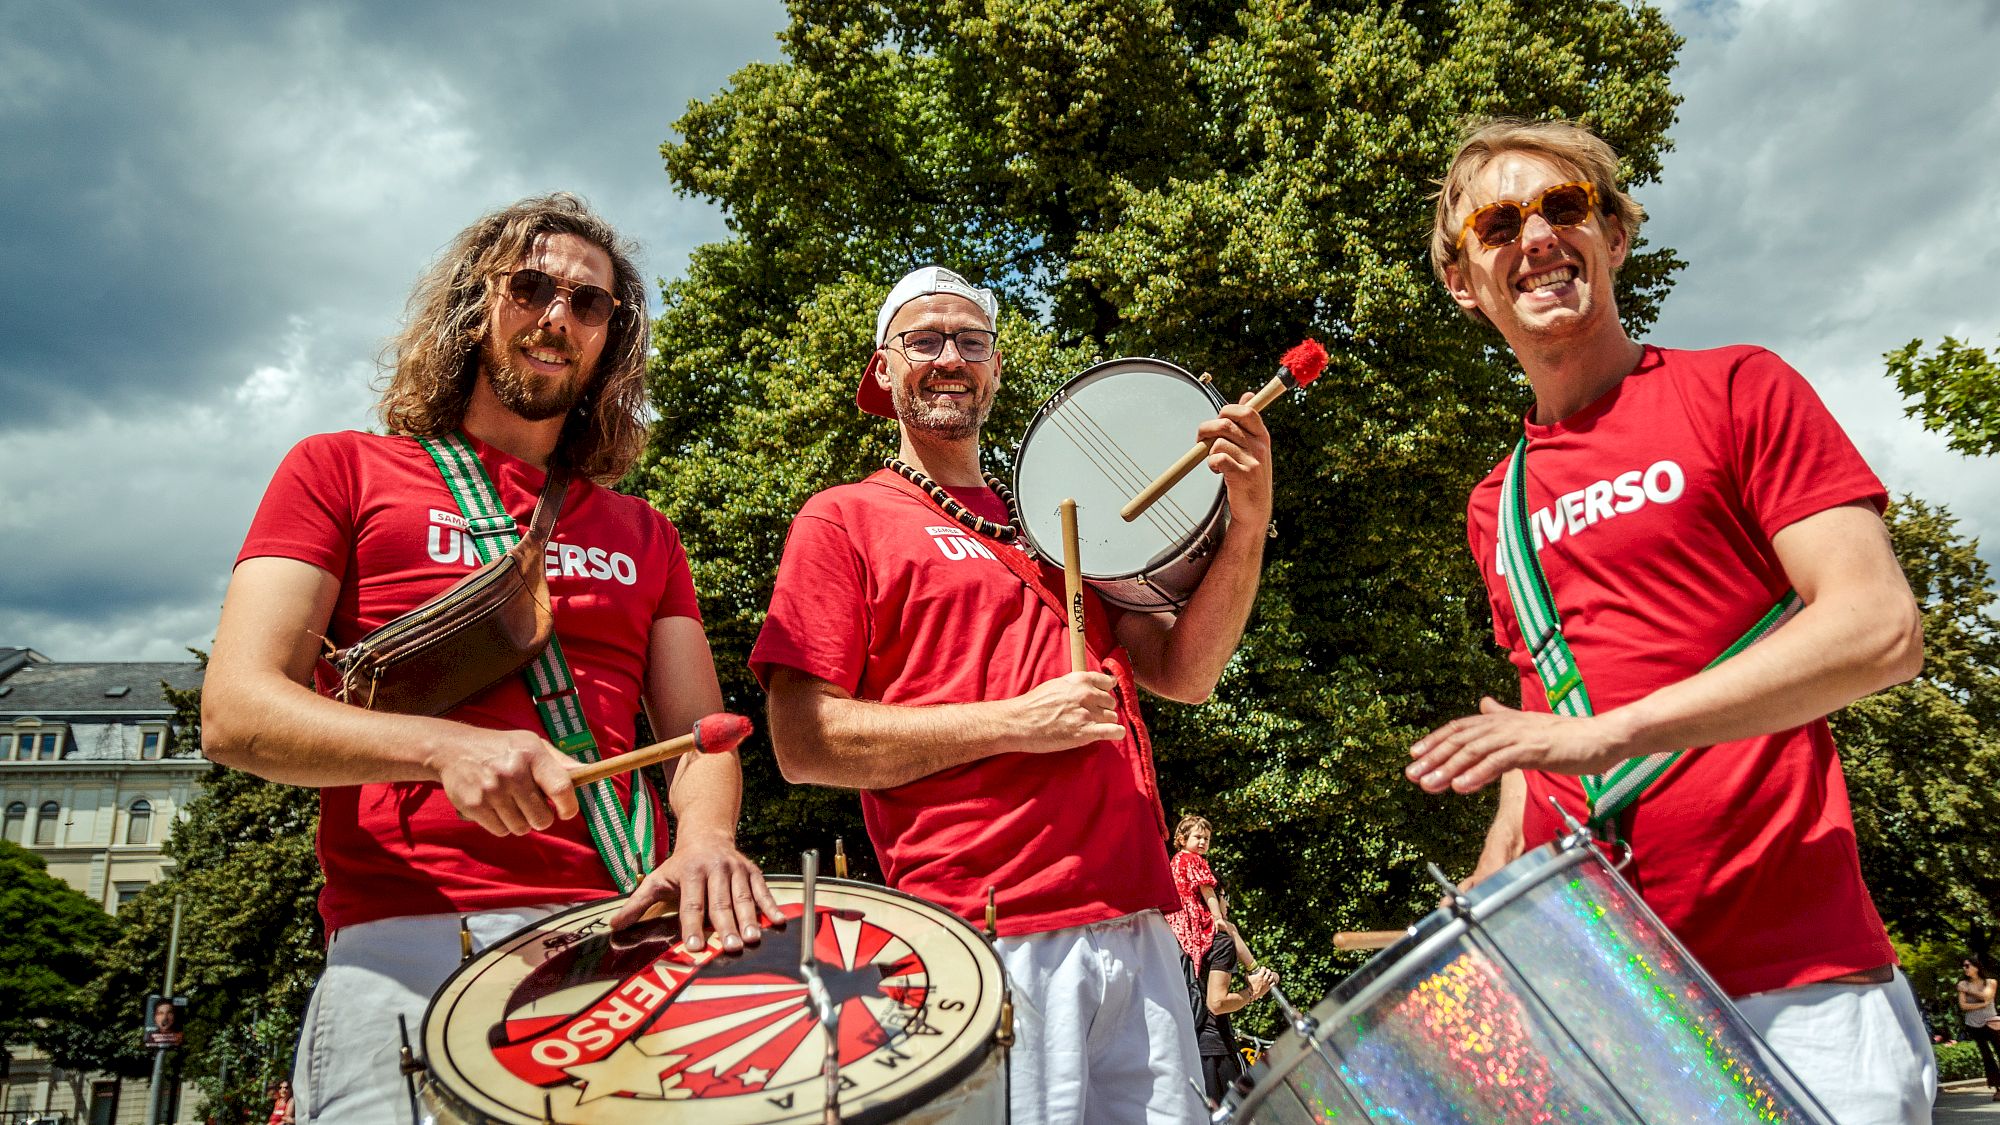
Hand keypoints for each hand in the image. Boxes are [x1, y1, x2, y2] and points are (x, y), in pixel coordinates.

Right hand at [429, 729, 579, 835]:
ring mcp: (491, 790)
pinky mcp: (474, 805)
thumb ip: (560, 762)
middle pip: (542, 818)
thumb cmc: (502, 748)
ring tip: (511, 803)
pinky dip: (502, 825)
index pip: (561, 788)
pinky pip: (501, 831)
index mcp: (532, 754)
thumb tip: (588, 773)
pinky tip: (496, 807)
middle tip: (532, 805)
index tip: (566, 811)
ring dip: (521, 821)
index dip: (569, 806)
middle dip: (541, 817)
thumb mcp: (533, 744)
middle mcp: (512, 772)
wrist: (454, 749)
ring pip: (522, 828)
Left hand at [608, 831, 783, 950]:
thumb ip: (637, 904)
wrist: (707, 833)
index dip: (691, 926)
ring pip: (743, 898)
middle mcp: (715, 870)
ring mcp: (736, 870)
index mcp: (690, 872)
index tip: (693, 946)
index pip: (691, 904)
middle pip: (720, 903)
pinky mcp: (753, 872)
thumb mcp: (656, 879)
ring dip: (749, 920)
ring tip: (752, 940)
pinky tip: (778, 923)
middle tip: (731, 947)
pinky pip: (763, 891)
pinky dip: (771, 907)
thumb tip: (613, 926)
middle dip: (725, 926)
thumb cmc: (680, 864)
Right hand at [1006, 672, 1126, 752]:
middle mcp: (1087, 694)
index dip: (1104, 692)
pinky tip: (1109, 734)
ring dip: (1104, 723)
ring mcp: (1088, 713)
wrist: (1019, 722)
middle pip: (1111, 702)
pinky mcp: (1087, 731)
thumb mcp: (1057, 685)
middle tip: (1088, 717)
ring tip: (1089, 727)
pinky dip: (1115, 733)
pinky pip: (1115, 731)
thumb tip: (1094, 687)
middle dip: (1102, 709)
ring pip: (1112, 717)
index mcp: (1080, 680)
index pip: (1108, 682)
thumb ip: (1077, 685)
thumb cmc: (1033, 704)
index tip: (1098, 699)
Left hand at [1198, 394, 1273, 530]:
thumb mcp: (1254, 446)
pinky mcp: (1243, 476)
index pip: (1246, 410)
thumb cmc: (1249, 475)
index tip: (1219, 422)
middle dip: (1207, 429)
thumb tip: (1247, 394)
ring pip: (1218, 442)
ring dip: (1208, 451)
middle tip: (1202, 439)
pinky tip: (1216, 470)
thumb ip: (1248, 422)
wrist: (1254, 511)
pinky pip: (1218, 458)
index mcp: (1262, 436)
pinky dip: (1212, 463)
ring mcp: (1253, 462)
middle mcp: (1259, 447)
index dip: (1227, 412)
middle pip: (1225, 424)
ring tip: (1214, 461)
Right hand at [1246, 966, 1278, 998]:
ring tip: (1269, 975)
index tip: (1262, 968)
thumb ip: (1247, 974)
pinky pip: (1273, 983)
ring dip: (1270, 975)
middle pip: (1269, 972)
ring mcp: (1267, 983)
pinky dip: (1272, 981)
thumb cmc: (1249, 986)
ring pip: (1272, 977)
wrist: (1252, 993)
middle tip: (1266, 971)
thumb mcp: (1247, 978)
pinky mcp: (1268, 987)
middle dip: (1268, 970)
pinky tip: (1271, 981)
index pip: (1264, 968)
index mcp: (1260, 975)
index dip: (1263, 967)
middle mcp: (1264, 979)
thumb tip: (1246, 972)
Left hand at [1406, 697, 1631, 793]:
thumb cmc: (1566, 737)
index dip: (1436, 740)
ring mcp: (1519, 735)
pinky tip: (1461, 787)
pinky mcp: (1534, 749)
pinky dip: (1478, 773)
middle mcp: (1506, 723)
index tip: (1414, 756)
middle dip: (1433, 758)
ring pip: (1475, 750)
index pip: (1460, 728)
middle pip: (1461, 739)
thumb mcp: (1528, 726)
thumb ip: (1503, 717)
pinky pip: (1499, 762)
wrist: (1602, 738)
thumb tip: (1483, 704)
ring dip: (1449, 768)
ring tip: (1429, 785)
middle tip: (1411, 775)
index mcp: (1502, 719)